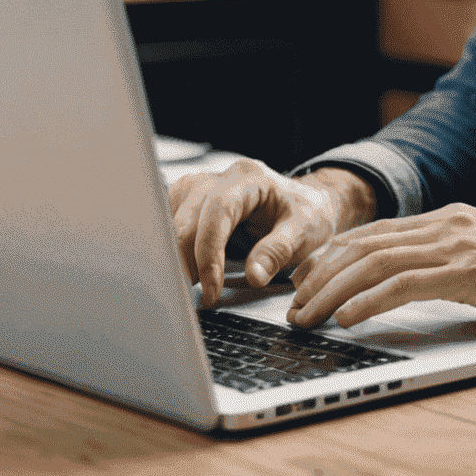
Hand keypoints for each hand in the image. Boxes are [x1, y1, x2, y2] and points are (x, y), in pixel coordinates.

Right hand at [168, 160, 375, 306]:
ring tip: (184, 289)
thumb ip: (279, 250)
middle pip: (187, 216)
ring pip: (170, 219)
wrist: (307, 204)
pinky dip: (169, 249)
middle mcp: (221, 177)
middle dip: (184, 260)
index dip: (209, 252)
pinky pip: (168, 222)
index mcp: (249, 177)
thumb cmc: (307, 214)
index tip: (211, 288)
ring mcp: (202, 188)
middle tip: (187, 298)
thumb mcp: (306, 230)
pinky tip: (178, 272)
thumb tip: (253, 275)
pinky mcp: (191, 202)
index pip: (218, 210)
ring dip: (173, 256)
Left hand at [285, 203, 475, 329]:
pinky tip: (348, 318)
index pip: (373, 235)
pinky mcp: (472, 271)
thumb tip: (398, 284)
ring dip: (333, 291)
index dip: (331, 258)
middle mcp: (445, 225)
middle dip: (321, 276)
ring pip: (377, 262)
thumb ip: (442, 262)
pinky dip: (370, 300)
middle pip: (365, 245)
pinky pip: (408, 283)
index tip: (303, 281)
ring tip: (307, 316)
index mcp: (445, 220)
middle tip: (292, 305)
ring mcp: (458, 245)